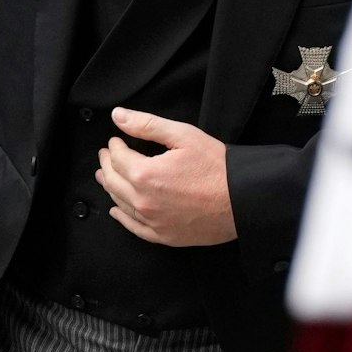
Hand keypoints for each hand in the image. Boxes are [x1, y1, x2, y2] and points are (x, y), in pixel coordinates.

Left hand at [95, 107, 236, 245]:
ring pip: (120, 203)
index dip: (114, 146)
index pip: (117, 158)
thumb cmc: (218, 167)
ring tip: (106, 177)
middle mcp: (144, 201)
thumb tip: (118, 116)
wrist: (246, 200)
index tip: (115, 141)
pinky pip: (135, 228)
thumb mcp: (183, 136)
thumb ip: (146, 125)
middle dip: (107, 165)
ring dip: (111, 188)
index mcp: (145, 175)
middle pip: (113, 181)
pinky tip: (117, 210)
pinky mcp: (165, 236)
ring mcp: (153, 222)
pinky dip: (122, 218)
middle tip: (106, 156)